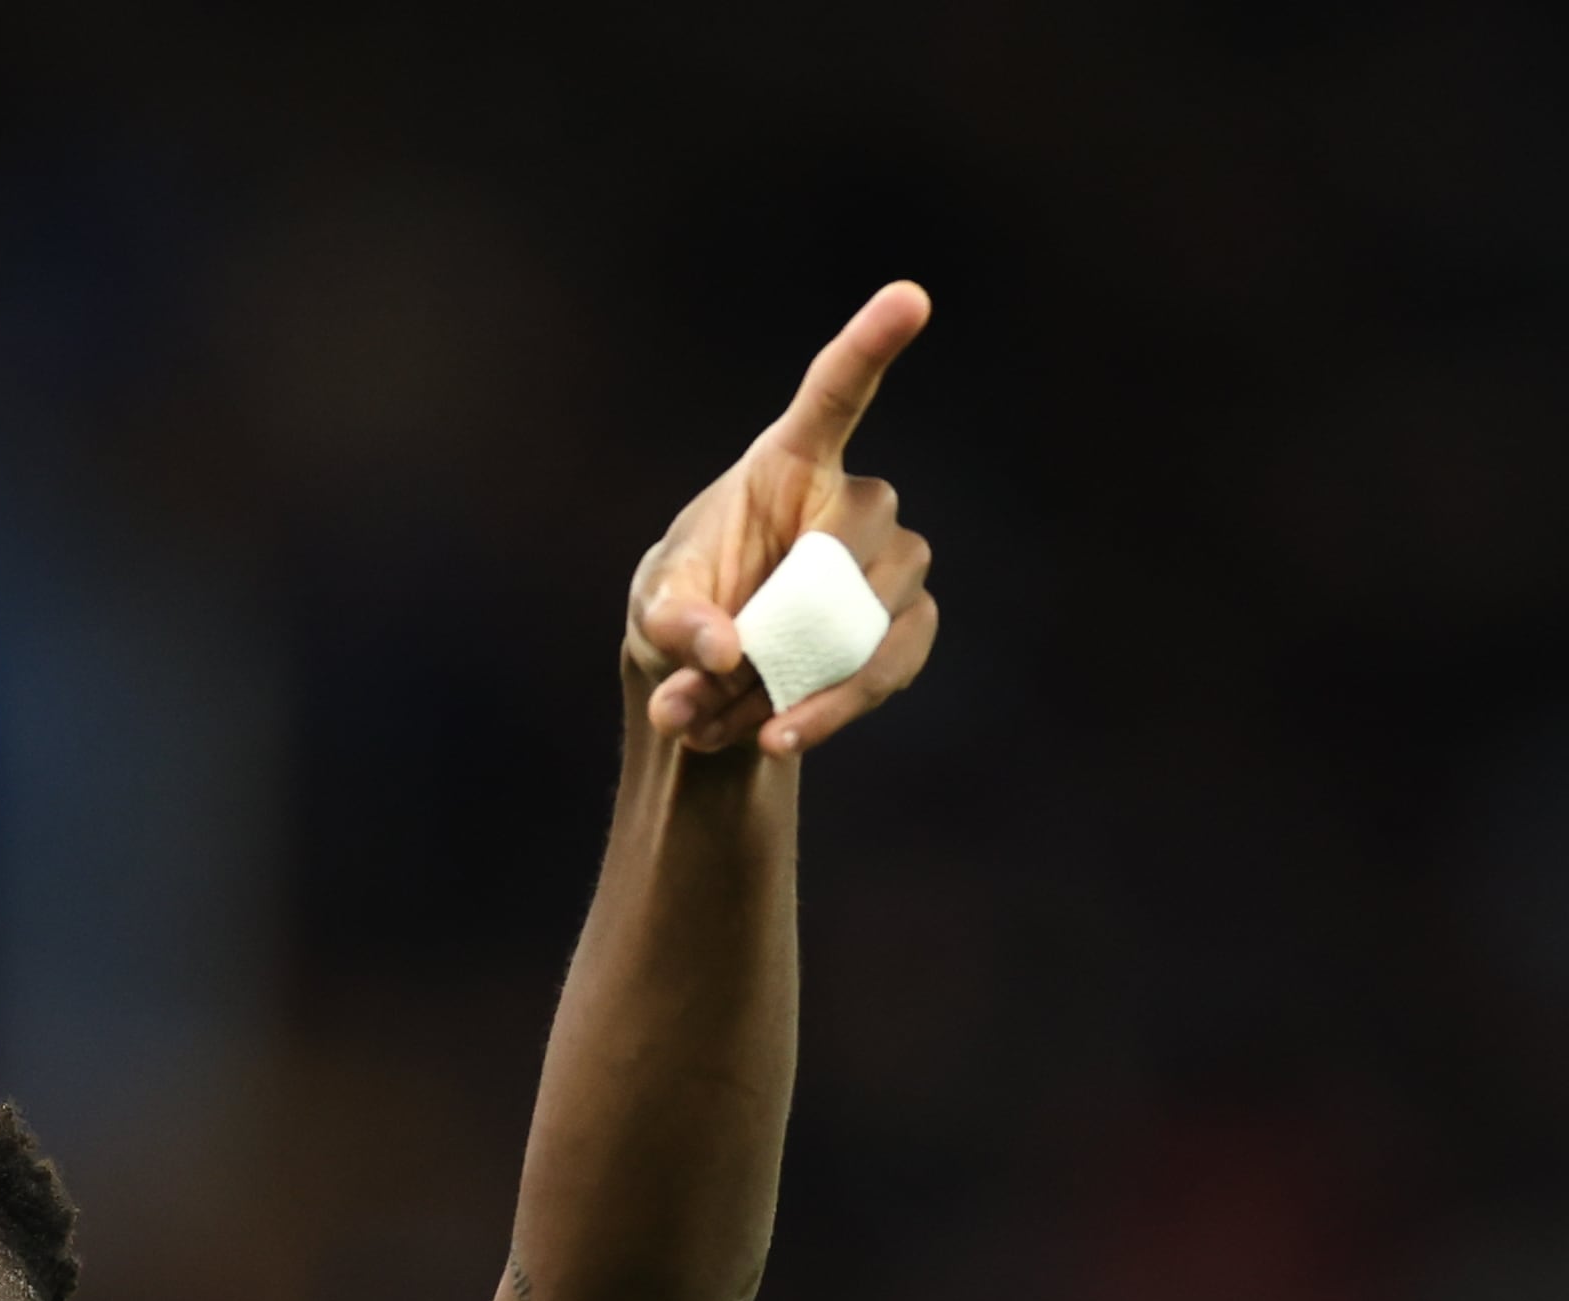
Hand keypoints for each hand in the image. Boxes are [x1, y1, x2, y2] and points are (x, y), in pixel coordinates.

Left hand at [626, 281, 939, 758]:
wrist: (717, 673)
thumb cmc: (685, 607)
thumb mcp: (656, 610)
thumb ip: (675, 625)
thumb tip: (727, 654)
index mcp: (793, 457)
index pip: (839, 388)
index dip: (873, 341)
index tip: (912, 294)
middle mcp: (855, 500)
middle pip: (841, 547)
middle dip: (774, 628)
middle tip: (701, 683)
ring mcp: (894, 562)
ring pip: (863, 619)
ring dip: (791, 682)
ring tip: (716, 721)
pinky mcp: (910, 623)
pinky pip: (889, 665)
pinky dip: (831, 708)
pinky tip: (778, 736)